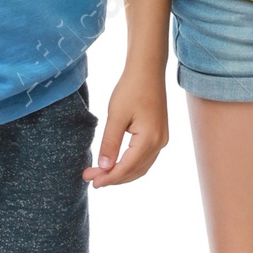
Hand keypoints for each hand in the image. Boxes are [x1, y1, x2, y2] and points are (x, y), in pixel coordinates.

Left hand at [84, 68, 168, 186]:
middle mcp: (159, 143)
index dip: (108, 177)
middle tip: (90, 178)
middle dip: (112, 177)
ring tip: (100, 173)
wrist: (148, 71)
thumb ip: (110, 143)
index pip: (127, 167)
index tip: (91, 181)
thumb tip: (104, 167)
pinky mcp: (159, 135)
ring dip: (121, 173)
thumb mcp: (116, 116)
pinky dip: (130, 165)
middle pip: (134, 170)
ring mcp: (162, 140)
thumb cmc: (131, 89)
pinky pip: (144, 158)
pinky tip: (115, 164)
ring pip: (140, 167)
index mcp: (149, 138)